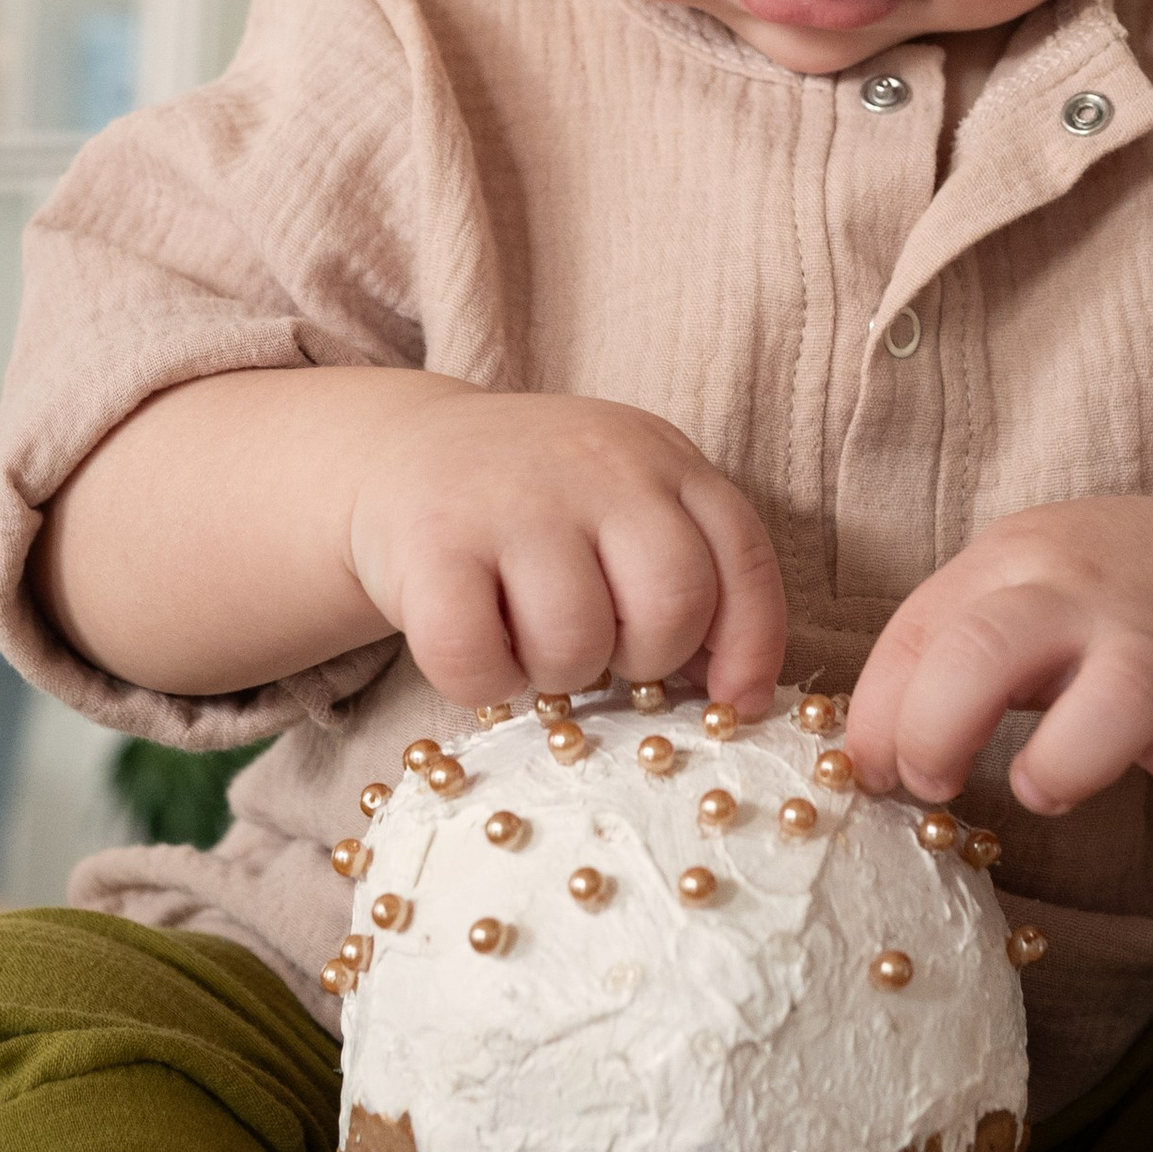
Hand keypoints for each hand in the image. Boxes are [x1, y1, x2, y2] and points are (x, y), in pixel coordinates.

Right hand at [346, 381, 785, 715]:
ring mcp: (513, 499)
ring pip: (575, 644)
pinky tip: (477, 646)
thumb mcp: (626, 504)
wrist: (402, 448)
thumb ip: (687, 571)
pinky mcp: (432, 541)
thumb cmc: (537, 506)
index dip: (750, 648)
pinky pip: (478, 662)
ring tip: (529, 637)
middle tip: (602, 648)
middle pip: (673, 606)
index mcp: (662, 458)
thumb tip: (733, 693)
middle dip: (646, 659)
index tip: (729, 703)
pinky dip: (483, 683)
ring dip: (556, 673)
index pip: (742, 561)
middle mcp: (597, 465)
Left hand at [845, 497, 1152, 943]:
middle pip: (991, 644)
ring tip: (1041, 792)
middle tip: (932, 781)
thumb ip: (934, 651)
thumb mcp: (1009, 584)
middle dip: (937, 723)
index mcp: (1014, 567)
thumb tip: (862, 761)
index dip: (879, 716)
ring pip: (1118, 699)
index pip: (919, 633)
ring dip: (1061, 763)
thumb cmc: (1094, 596)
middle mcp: (1088, 604)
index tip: (875, 772)